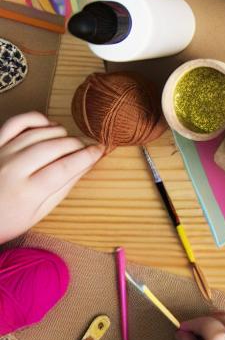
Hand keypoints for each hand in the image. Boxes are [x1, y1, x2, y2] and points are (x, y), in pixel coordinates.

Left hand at [0, 112, 101, 242]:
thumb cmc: (6, 220)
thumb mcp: (39, 212)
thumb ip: (63, 188)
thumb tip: (85, 166)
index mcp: (27, 192)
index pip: (66, 167)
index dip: (87, 156)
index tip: (100, 150)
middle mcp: (13, 170)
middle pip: (54, 147)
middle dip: (77, 144)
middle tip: (86, 148)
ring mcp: (1, 154)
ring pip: (38, 133)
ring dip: (60, 133)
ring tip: (69, 140)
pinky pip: (16, 123)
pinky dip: (35, 119)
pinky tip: (47, 126)